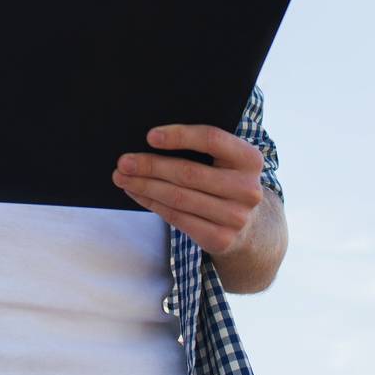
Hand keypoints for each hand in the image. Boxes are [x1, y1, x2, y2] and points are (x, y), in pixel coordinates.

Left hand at [110, 124, 265, 255]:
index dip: (179, 136)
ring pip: (178, 198)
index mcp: (250, 159)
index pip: (211, 139)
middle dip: (150, 166)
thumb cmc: (226, 181)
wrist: (251, 227)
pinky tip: (137, 194)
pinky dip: (152, 204)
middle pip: (189, 173)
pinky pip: (177, 218)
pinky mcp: (220, 238)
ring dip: (144, 187)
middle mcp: (247, 189)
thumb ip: (203, 148)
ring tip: (122, 177)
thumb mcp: (227, 161)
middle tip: (124, 161)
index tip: (150, 136)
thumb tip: (151, 140)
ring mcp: (236, 217)